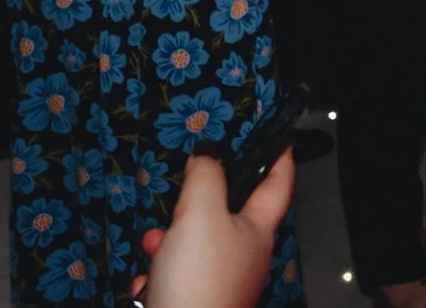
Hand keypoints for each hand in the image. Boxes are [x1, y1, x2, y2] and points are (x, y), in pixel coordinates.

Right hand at [127, 149, 294, 307]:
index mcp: (258, 231)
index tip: (277, 133)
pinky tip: (146, 276)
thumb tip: (208, 153)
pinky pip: (174, 275)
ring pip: (195, 244)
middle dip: (200, 199)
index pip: (279, 184)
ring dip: (170, 237)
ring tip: (155, 238)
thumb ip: (206, 175)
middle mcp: (244, 256)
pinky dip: (158, 270)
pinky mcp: (192, 301)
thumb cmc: (199, 279)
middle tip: (185, 185)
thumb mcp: (202, 213)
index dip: (279, 156)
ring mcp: (219, 281)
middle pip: (229, 214)